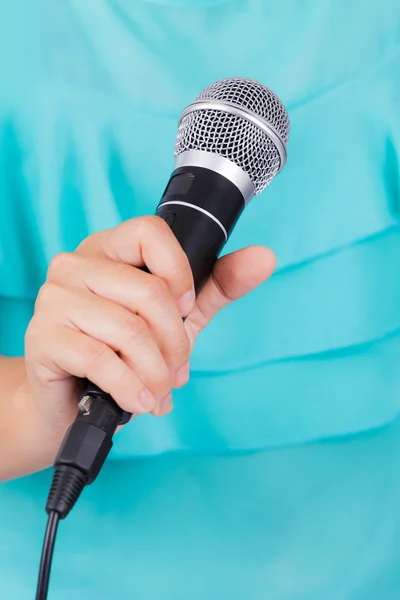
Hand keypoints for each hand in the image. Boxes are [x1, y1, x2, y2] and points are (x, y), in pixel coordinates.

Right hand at [24, 216, 275, 448]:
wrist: (70, 402)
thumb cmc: (123, 353)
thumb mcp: (175, 317)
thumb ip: (215, 286)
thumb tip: (265, 258)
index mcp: (107, 250)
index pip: (151, 234)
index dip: (180, 273)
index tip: (187, 310)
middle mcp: (75, 265)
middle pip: (149, 292)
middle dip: (176, 343)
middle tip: (178, 371)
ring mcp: (54, 299)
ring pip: (129, 330)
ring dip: (157, 372)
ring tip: (159, 391)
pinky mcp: (43, 338)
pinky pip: (102, 360)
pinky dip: (132, 388)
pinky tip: (140, 402)